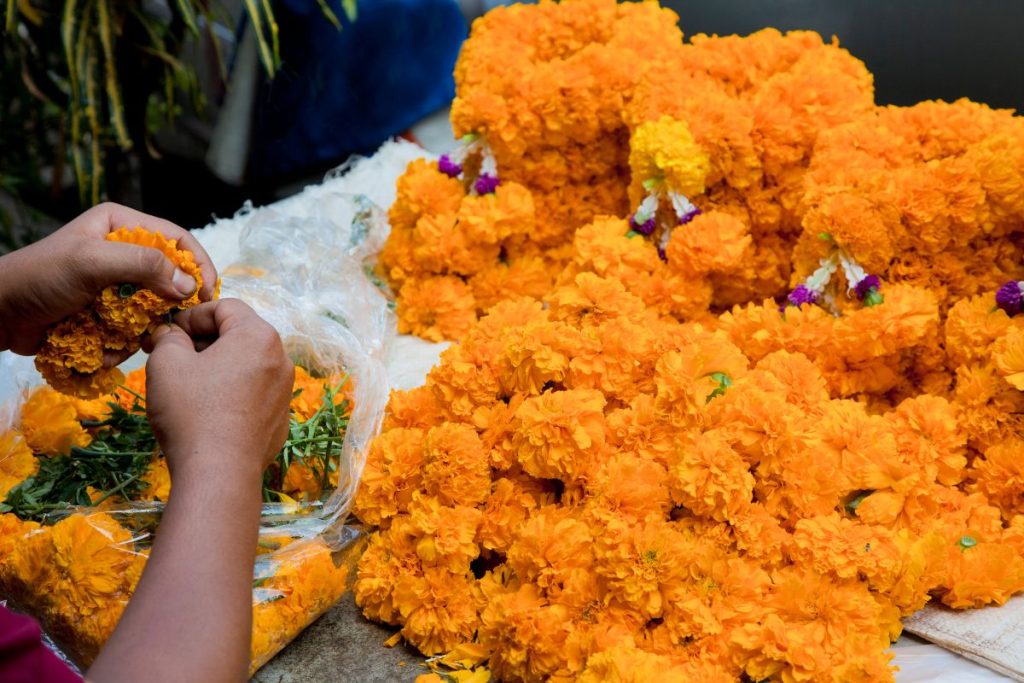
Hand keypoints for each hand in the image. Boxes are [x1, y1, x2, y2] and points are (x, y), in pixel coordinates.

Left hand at [0, 202, 216, 358]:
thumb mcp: (91, 262)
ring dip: (143, 328)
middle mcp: (122, 251)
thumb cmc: (38, 278)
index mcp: (120, 225)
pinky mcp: (107, 312)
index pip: (176, 239)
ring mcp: (115, 284)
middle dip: (170, 304)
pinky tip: (105, 348)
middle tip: (174, 324)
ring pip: (154, 308)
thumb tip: (188, 285)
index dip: (197, 264)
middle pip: (170, 277)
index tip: (206, 292)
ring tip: (125, 339)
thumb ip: (142, 266)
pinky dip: (124, 342)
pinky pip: (133, 328)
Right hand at [145, 299, 292, 482]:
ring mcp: (284, 390)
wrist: (219, 473)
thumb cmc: (192, 412)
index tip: (168, 333)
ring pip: (246, 364)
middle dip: (203, 340)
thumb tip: (171, 334)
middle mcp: (281, 359)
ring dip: (216, 366)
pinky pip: (253, 392)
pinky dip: (231, 391)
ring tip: (186, 383)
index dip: (191, 315)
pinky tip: (207, 410)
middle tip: (170, 356)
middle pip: (238, 334)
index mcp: (258, 336)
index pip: (225, 306)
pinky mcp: (280, 418)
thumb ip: (169, 337)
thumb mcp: (167, 363)